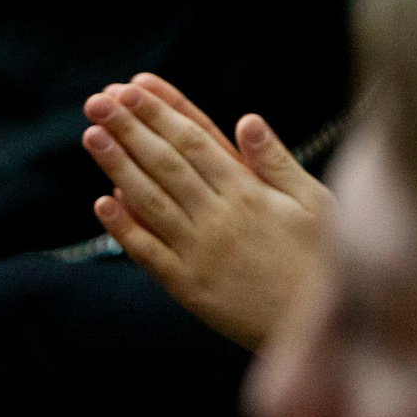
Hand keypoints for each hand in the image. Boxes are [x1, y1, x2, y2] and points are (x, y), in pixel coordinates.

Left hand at [81, 73, 331, 348]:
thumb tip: (247, 119)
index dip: (160, 112)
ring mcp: (200, 252)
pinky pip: (149, 252)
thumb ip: (276, 163)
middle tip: (96, 100)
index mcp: (250, 192)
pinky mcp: (188, 287)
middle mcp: (221, 217)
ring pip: (150, 200)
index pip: (195, 141)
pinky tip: (102, 202)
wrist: (322, 329)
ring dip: (117, 166)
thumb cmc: (325, 260)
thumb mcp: (315, 203)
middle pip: (166, 163)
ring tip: (91, 135)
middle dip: (129, 129)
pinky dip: (124, 227)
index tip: (131, 87)